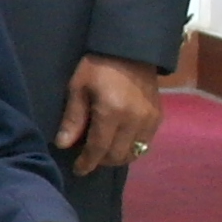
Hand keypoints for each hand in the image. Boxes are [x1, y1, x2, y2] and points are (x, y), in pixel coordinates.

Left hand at [58, 55, 167, 179]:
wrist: (131, 51)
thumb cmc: (97, 67)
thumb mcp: (78, 88)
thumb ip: (73, 118)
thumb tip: (63, 145)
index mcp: (112, 112)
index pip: (99, 148)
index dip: (88, 162)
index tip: (78, 170)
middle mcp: (135, 121)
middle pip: (118, 155)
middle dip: (101, 161)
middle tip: (88, 159)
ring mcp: (150, 120)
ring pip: (135, 153)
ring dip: (117, 157)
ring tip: (102, 153)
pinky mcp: (158, 118)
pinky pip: (145, 143)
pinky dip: (131, 148)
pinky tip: (119, 143)